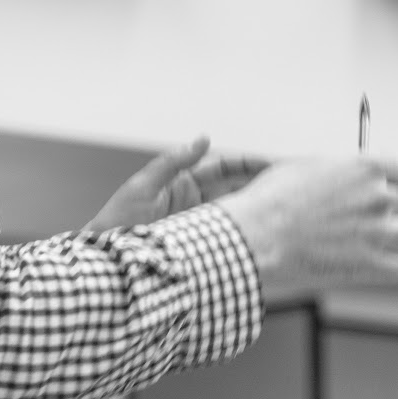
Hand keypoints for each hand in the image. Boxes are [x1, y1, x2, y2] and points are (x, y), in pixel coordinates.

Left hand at [83, 137, 269, 232]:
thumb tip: (204, 138)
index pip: (223, 167)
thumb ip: (174, 163)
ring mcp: (197, 224)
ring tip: (283, 209)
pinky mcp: (198, 245)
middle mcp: (194, 201)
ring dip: (255, 210)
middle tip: (287, 184)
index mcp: (182, 182)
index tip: (270, 163)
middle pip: (235, 188)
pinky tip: (261, 237)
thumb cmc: (119, 220)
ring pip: (234, 213)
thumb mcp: (144, 186)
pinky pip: (226, 237)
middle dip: (259, 185)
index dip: (246, 164)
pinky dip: (243, 235)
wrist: (110, 259)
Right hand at [214, 157, 397, 302]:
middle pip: (396, 201)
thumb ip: (334, 172)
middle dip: (377, 210)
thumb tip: (341, 177)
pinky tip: (363, 265)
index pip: (395, 168)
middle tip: (351, 221)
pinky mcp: (373, 264)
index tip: (370, 188)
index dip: (383, 179)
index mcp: (362, 168)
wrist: (258, 235)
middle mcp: (377, 196)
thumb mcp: (302, 168)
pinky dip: (384, 268)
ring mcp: (379, 231)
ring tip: (376, 242)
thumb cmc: (271, 201)